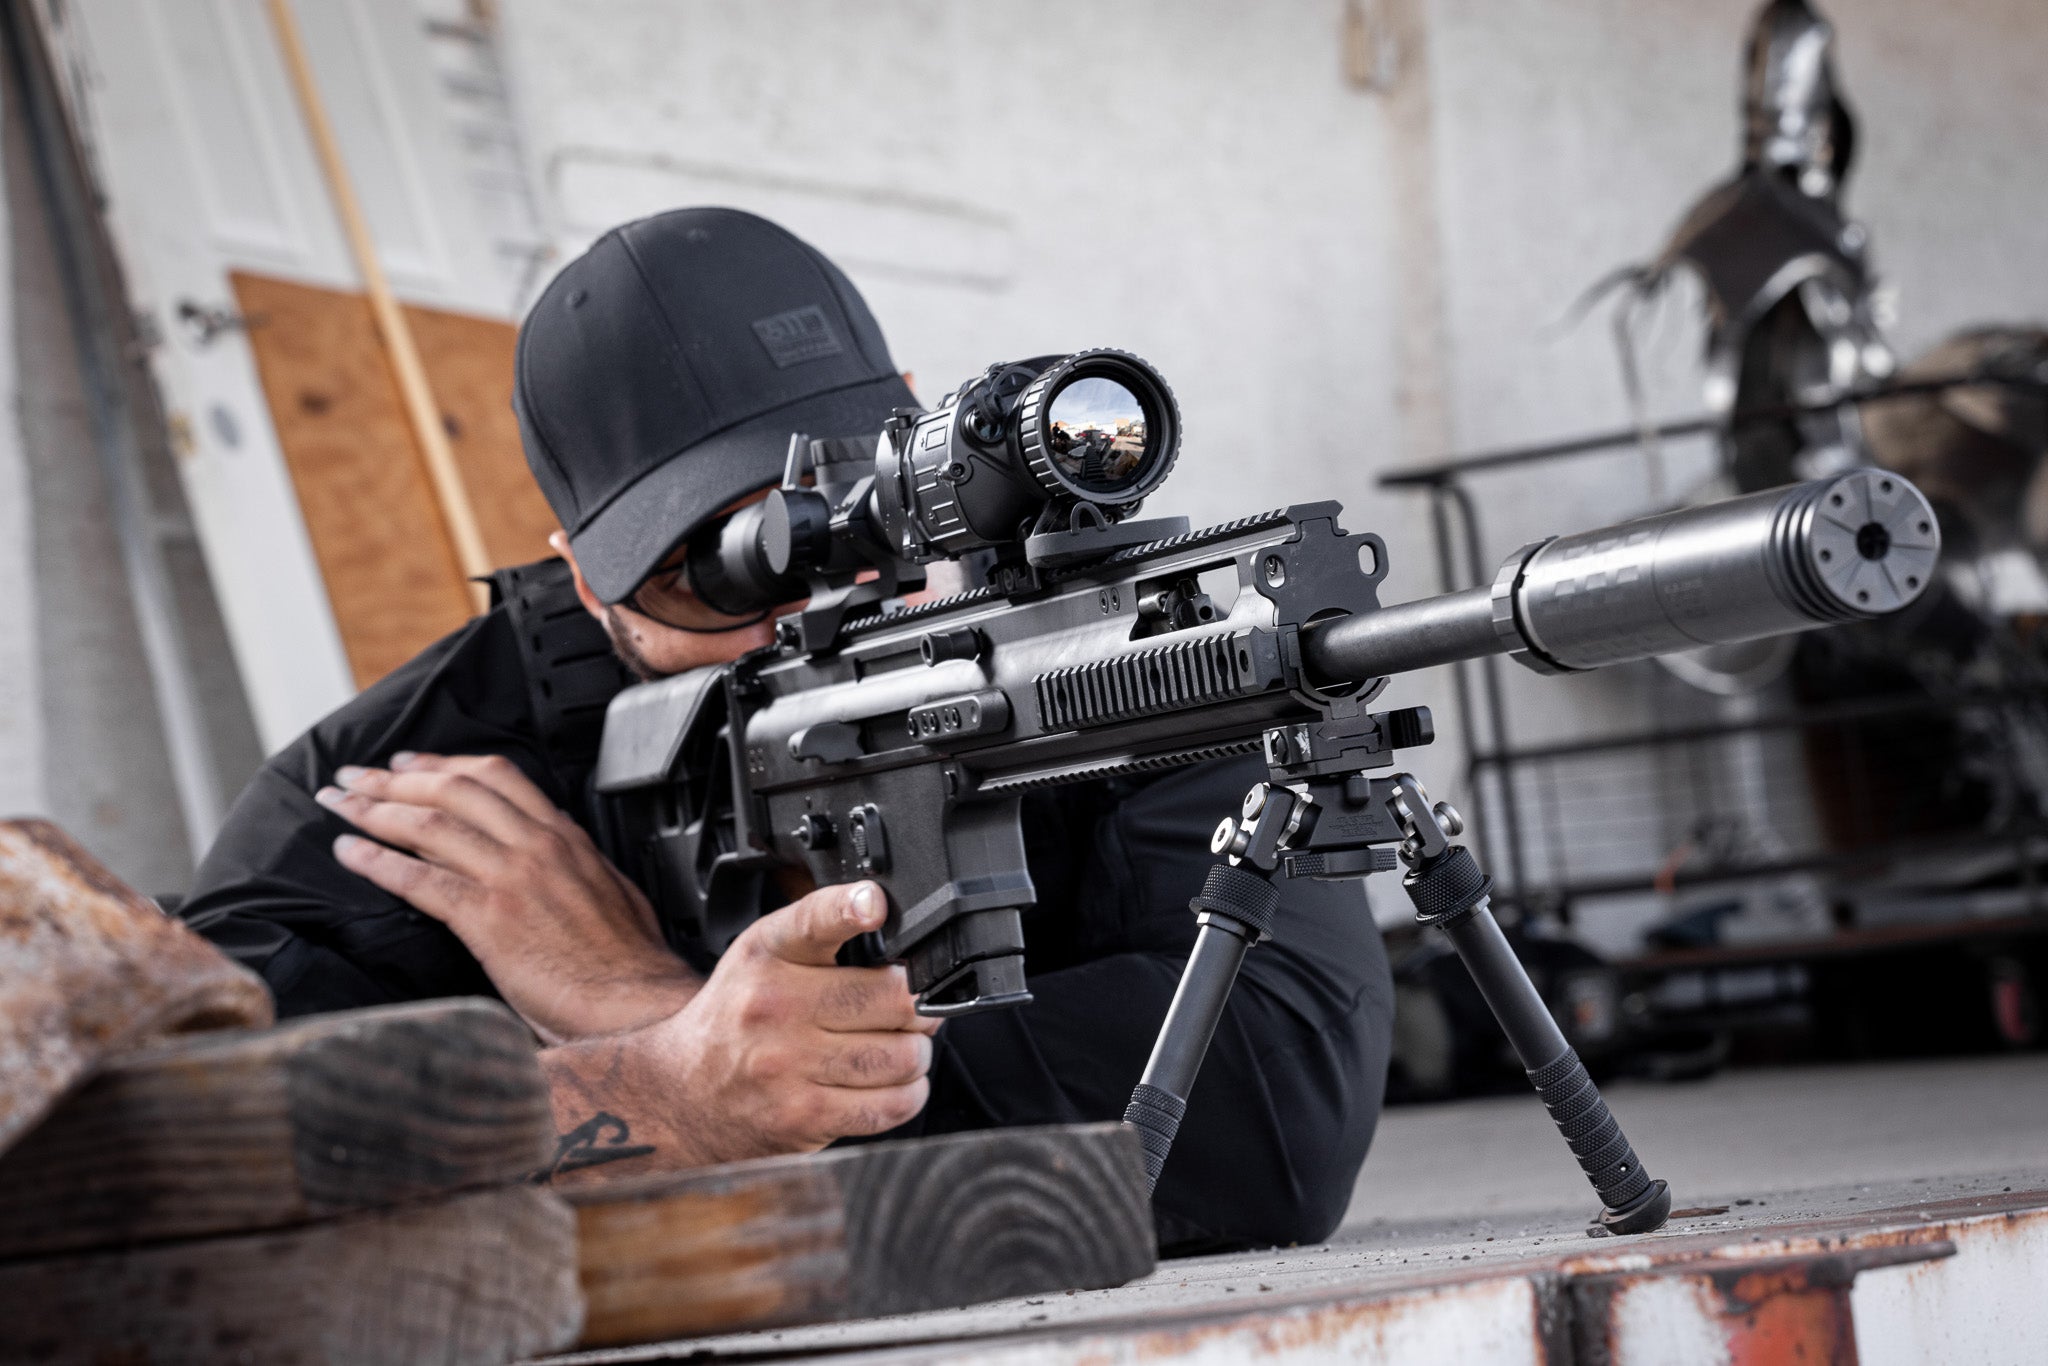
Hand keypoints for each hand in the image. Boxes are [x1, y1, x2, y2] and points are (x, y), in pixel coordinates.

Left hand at [318, 752, 695, 1043]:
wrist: (639, 1001)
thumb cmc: (629, 963)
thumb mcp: (615, 892)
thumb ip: (580, 866)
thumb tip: (566, 854)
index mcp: (566, 838)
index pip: (497, 776)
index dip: (443, 763)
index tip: (408, 763)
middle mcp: (538, 847)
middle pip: (454, 789)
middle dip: (394, 778)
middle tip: (353, 775)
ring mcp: (513, 879)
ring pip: (431, 824)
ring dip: (374, 811)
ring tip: (338, 805)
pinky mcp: (491, 919)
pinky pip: (421, 879)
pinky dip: (378, 862)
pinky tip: (349, 854)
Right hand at [539, 880, 939, 1179]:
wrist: (680, 1091)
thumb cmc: (736, 1019)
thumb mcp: (762, 955)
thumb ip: (825, 934)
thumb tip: (908, 948)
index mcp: (768, 953)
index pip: (813, 920)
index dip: (849, 908)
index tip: (873, 904)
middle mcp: (774, 1005)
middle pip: (891, 998)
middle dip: (919, 1007)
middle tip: (912, 1011)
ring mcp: (786, 1065)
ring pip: (899, 1056)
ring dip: (916, 1055)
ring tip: (901, 1050)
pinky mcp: (801, 1116)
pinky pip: (889, 1106)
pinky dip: (908, 1095)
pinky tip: (892, 1085)